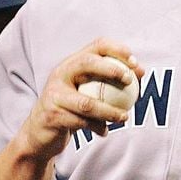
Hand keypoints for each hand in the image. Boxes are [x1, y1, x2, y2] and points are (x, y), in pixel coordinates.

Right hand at [20, 37, 142, 159]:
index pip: (96, 46)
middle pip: (86, 63)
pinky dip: (96, 127)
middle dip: (111, 69)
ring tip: (124, 117)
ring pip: (87, 102)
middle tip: (129, 81)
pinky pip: (81, 122)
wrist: (40, 134)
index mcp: (71, 63)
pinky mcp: (52, 115)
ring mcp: (54, 94)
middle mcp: (60, 74)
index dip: (117, 50)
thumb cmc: (71, 109)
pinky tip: (104, 131)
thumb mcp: (88, 92)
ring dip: (109, 111)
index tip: (135, 63)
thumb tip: (140, 72)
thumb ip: (110, 82)